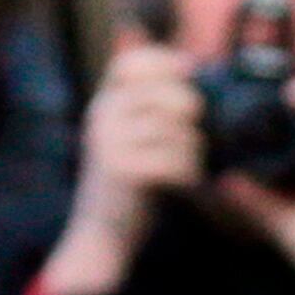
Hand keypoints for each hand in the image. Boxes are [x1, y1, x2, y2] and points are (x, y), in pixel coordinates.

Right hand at [40, 42, 206, 294]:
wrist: (101, 233)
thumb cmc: (129, 181)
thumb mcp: (131, 132)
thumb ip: (150, 100)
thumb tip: (189, 61)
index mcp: (105, 103)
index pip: (134, 62)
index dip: (166, 64)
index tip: (186, 79)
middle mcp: (103, 116)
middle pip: (171, 95)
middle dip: (192, 117)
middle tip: (187, 140)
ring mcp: (111, 142)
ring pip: (181, 131)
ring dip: (192, 151)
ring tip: (178, 166)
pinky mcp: (125, 170)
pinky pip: (178, 159)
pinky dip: (188, 173)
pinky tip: (177, 183)